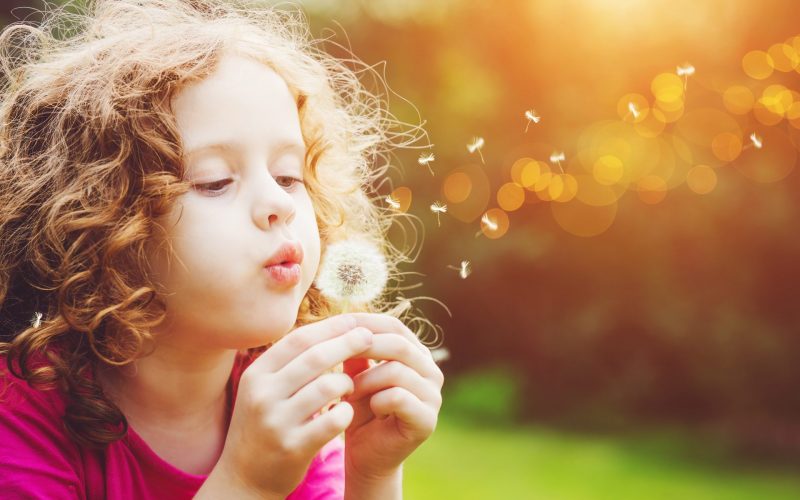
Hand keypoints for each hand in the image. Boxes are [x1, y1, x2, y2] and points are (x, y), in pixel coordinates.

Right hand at [212, 314, 371, 497]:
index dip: (330, 327)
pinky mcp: (293, 447)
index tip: (354, 320)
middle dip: (348, 343)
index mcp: (255, 375)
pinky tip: (346, 413)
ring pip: (328, 386)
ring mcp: (276, 421)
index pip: (298, 339)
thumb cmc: (264, 424)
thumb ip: (290, 362)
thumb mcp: (265, 390)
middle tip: (369, 338)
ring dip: (348, 382)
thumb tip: (331, 326)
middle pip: (316, 357)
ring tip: (350, 386)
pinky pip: (334, 419)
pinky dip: (346, 412)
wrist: (243, 478)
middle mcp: (262, 394)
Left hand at [342, 313, 443, 481]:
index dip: (365, 323)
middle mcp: (431, 372)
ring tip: (348, 391)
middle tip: (336, 357)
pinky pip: (399, 397)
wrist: (367, 458)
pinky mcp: (427, 420)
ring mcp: (433, 396)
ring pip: (397, 370)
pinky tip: (367, 410)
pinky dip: (376, 400)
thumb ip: (355, 352)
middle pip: (399, 344)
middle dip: (363, 348)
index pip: (395, 326)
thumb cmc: (360, 412)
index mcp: (416, 355)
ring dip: (365, 380)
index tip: (335, 326)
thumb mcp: (355, 375)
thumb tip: (345, 321)